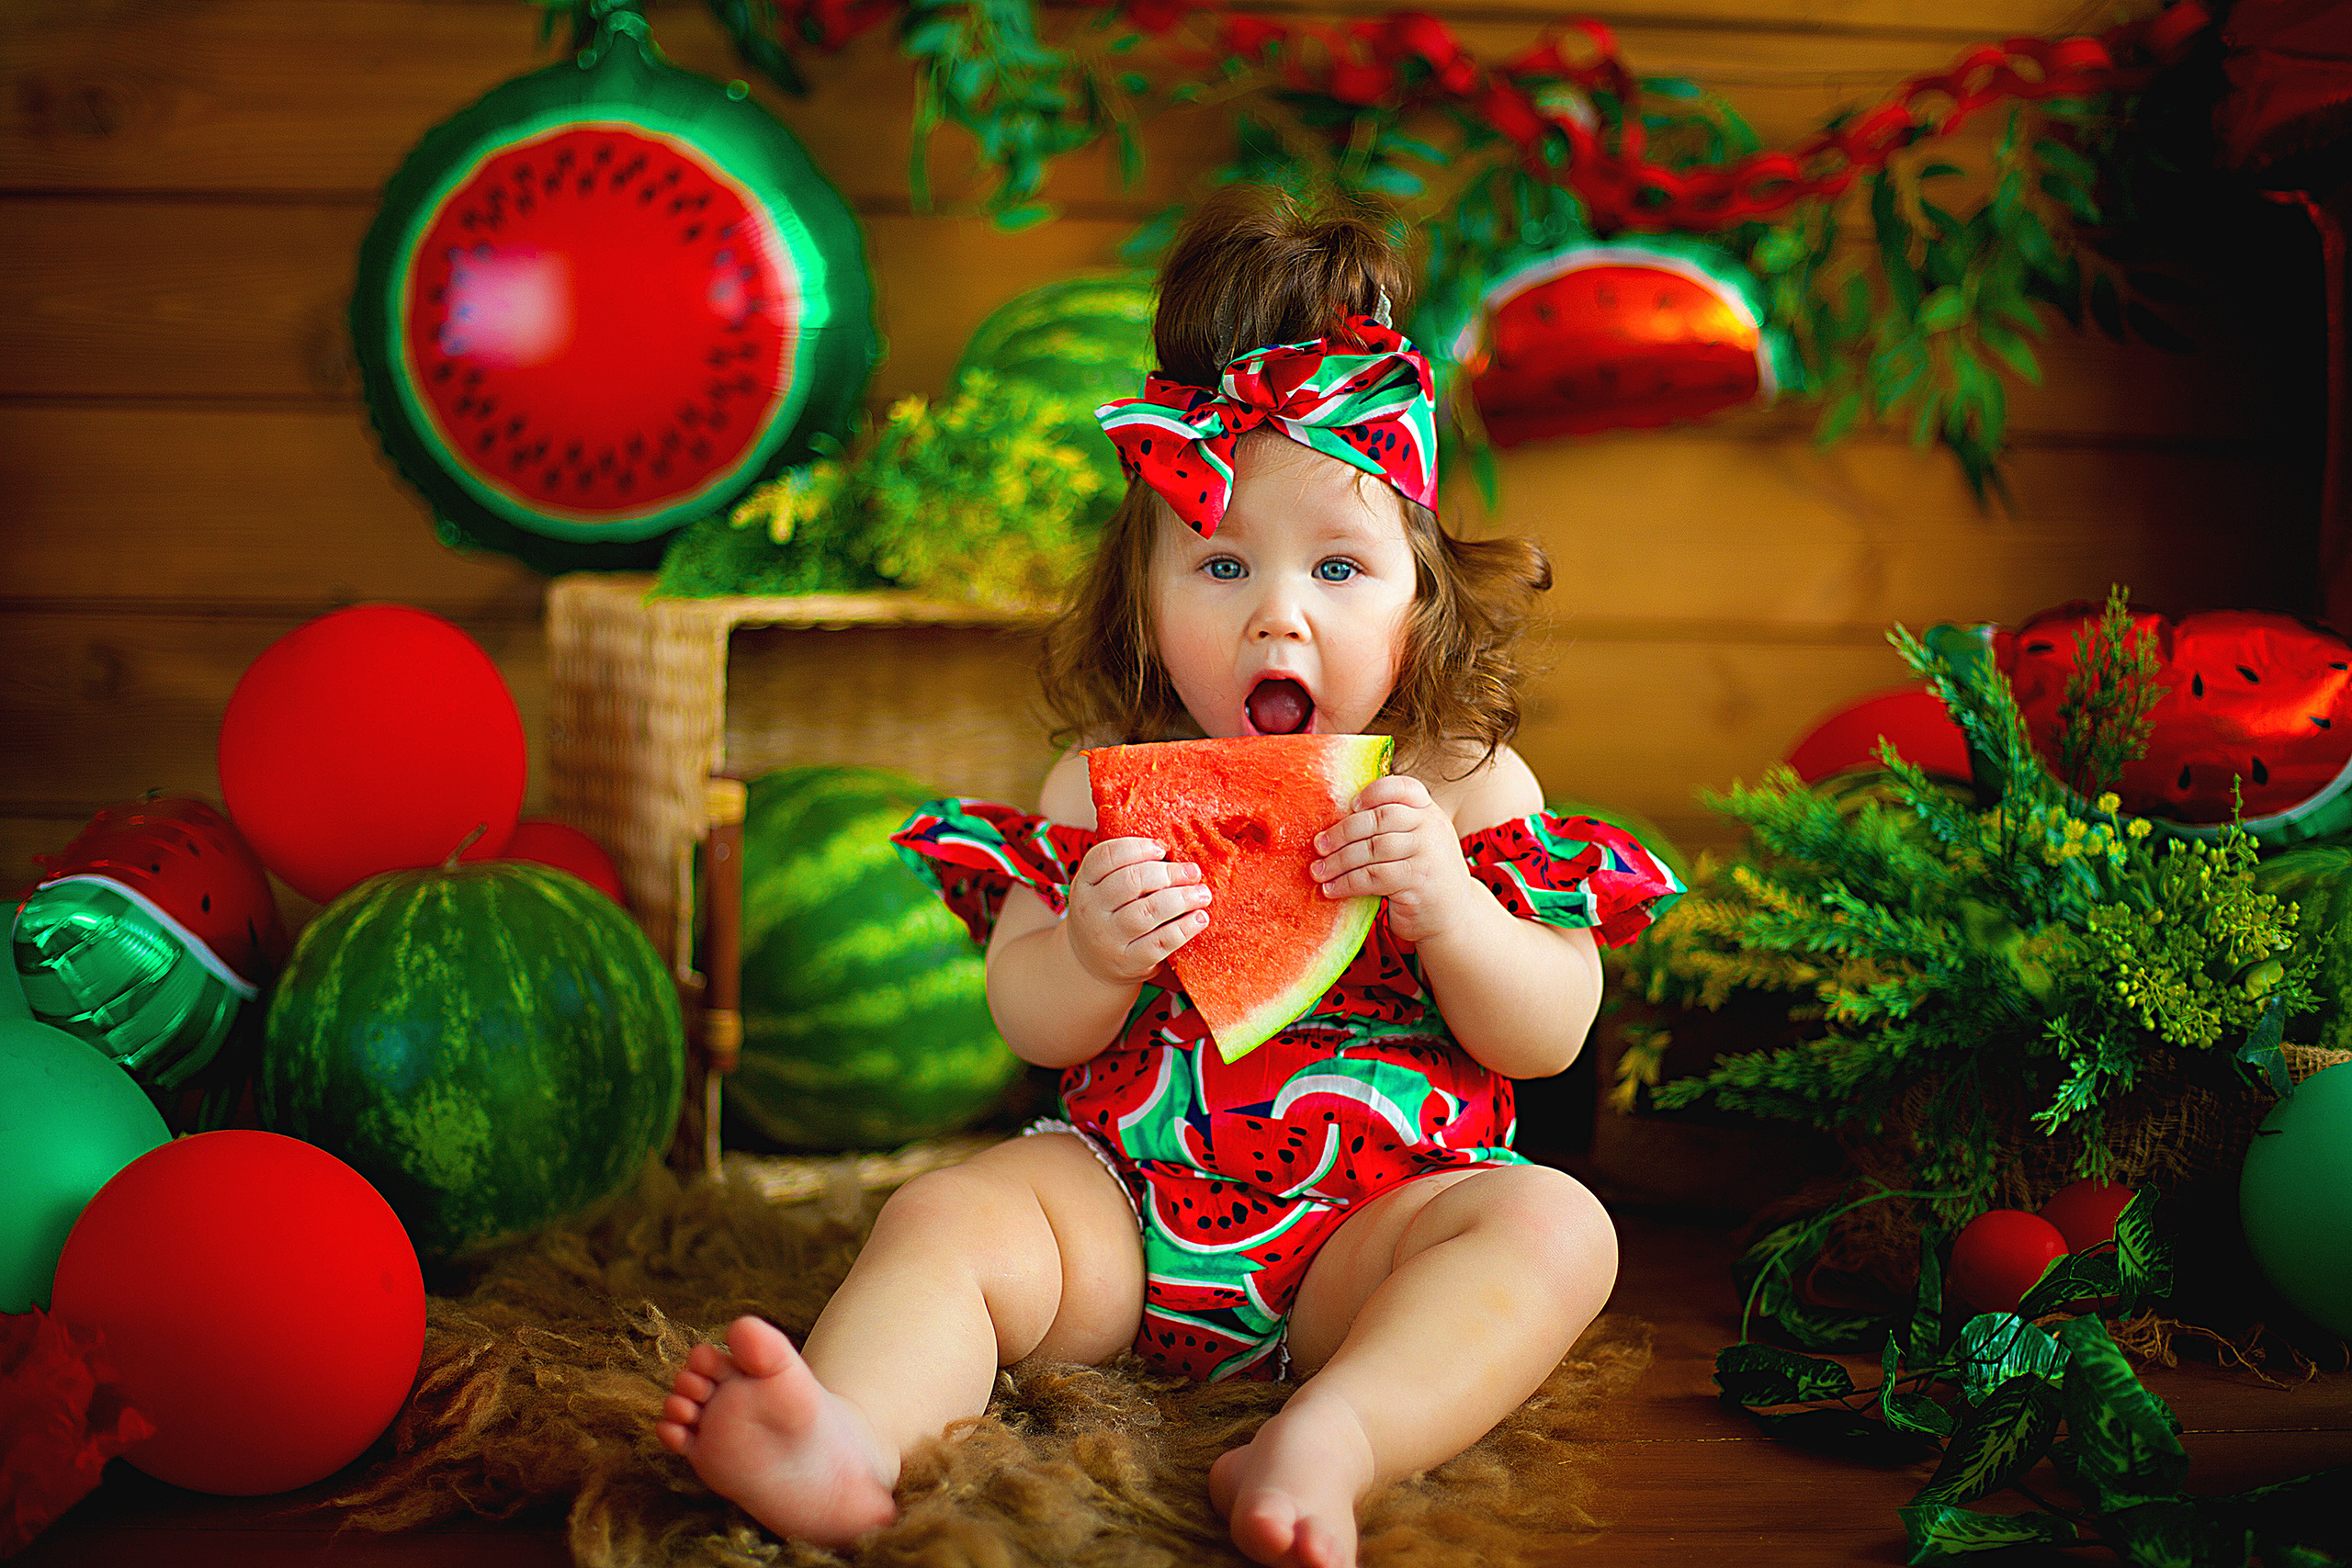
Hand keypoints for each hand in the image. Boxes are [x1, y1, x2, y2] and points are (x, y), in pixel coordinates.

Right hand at [1064, 837, 1211, 987]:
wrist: (1093, 965)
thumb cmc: (1109, 915)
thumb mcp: (1104, 890)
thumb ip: (1128, 870)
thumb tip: (1174, 853)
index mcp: (1083, 883)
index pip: (1106, 856)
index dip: (1138, 847)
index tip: (1163, 848)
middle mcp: (1090, 910)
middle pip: (1131, 881)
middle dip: (1169, 873)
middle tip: (1193, 872)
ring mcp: (1108, 938)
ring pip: (1149, 911)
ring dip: (1182, 898)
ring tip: (1202, 893)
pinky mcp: (1128, 961)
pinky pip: (1161, 941)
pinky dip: (1184, 928)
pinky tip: (1200, 918)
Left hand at [1309, 775, 1479, 945]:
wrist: (1455, 917)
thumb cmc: (1424, 878)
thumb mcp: (1417, 844)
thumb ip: (1392, 829)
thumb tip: (1336, 823)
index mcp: (1429, 812)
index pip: (1403, 788)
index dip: (1373, 793)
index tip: (1350, 806)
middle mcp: (1432, 828)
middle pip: (1379, 818)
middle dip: (1343, 832)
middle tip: (1319, 845)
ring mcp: (1428, 854)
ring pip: (1373, 848)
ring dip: (1339, 861)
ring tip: (1318, 871)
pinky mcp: (1418, 881)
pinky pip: (1374, 876)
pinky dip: (1347, 882)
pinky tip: (1332, 889)